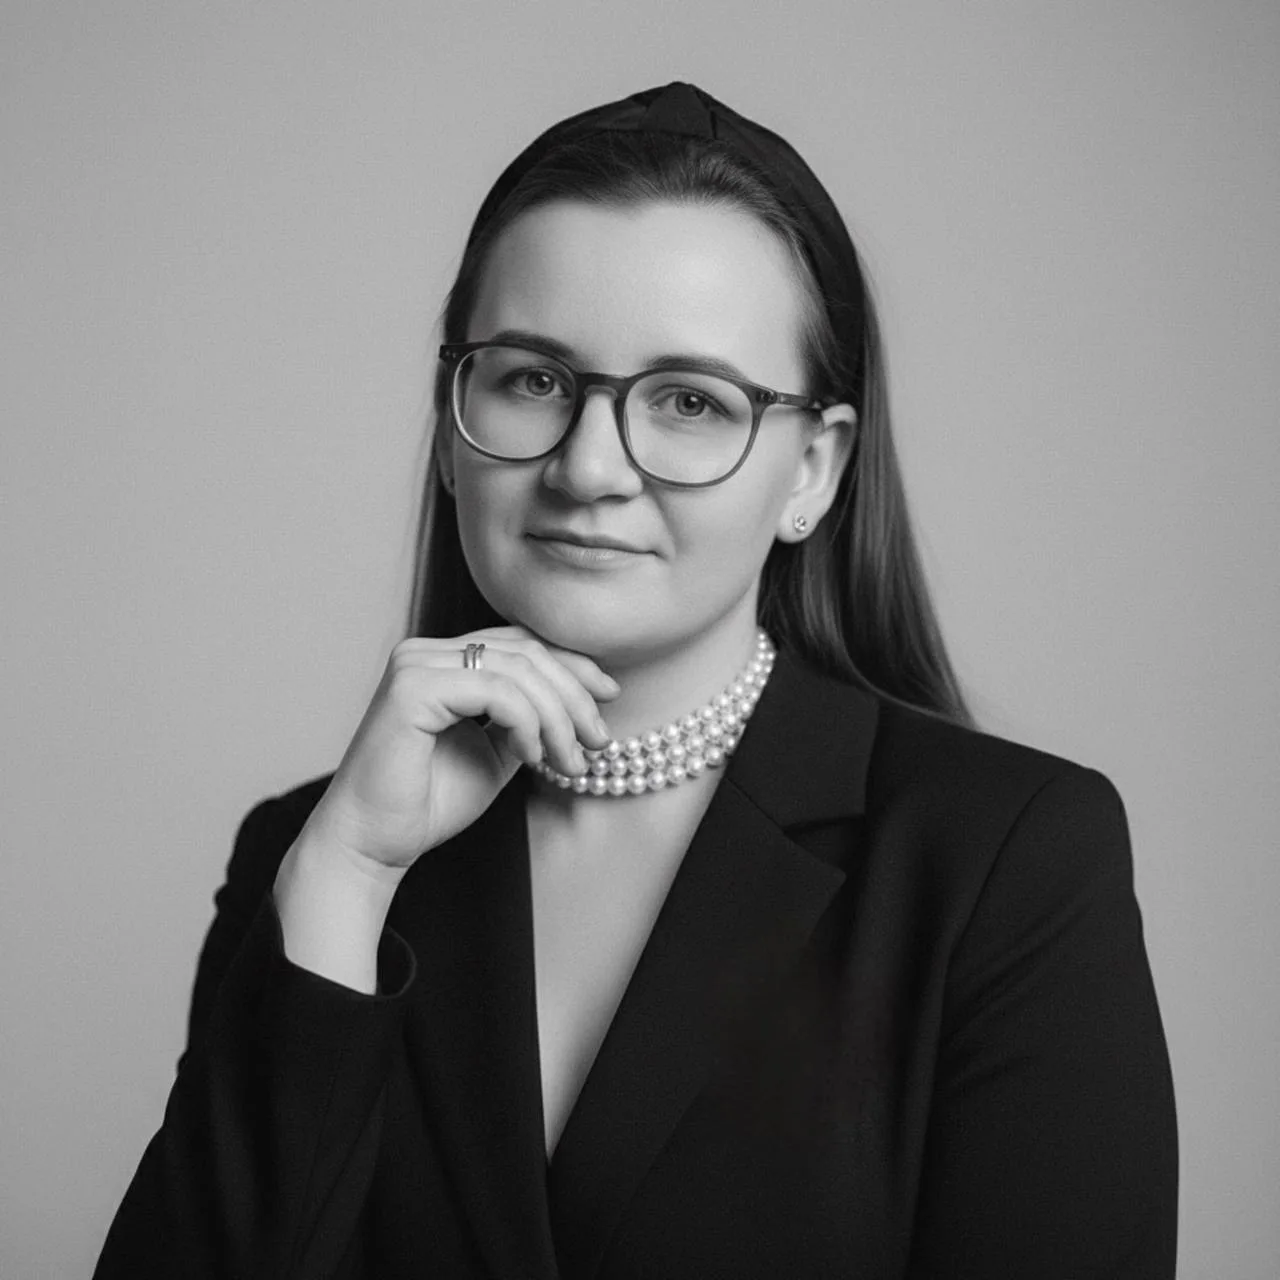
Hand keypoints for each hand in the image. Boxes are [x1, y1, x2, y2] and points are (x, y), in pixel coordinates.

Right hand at [298, 626, 618, 877]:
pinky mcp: (412, 689)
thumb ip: (528, 720)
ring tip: (571, 763)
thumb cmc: (428, 803)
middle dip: (575, 695)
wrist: (373, 844)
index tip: (610, 697)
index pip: (520, 643)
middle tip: (599, 741)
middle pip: (526, 651)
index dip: (572, 665)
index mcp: (442, 660)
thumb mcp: (495, 753)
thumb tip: (581, 701)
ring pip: (518, 669)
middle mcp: (425, 652)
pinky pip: (496, 691)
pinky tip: (534, 758)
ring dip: (559, 717)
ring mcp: (415, 665)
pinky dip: (528, 723)